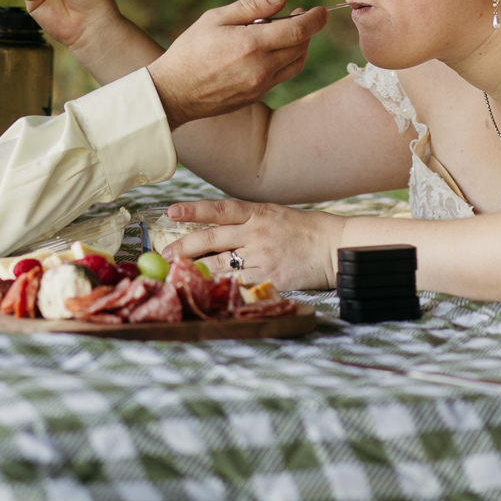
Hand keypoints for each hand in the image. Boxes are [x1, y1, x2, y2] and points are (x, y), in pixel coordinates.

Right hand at [147, 0, 328, 127]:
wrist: (173, 93)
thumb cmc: (190, 51)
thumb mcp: (215, 18)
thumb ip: (251, 5)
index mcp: (252, 44)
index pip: (299, 30)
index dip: (315, 18)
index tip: (321, 10)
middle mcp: (262, 68)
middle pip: (302, 47)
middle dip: (307, 29)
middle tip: (298, 15)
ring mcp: (261, 85)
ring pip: (296, 64)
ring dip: (300, 46)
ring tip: (288, 32)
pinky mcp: (257, 96)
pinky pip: (283, 76)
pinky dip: (287, 61)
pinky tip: (273, 51)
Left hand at [162, 199, 345, 290]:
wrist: (335, 247)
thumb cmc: (306, 231)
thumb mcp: (276, 215)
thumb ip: (248, 220)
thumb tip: (217, 228)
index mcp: (258, 213)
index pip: (220, 209)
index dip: (194, 210)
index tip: (172, 211)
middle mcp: (257, 233)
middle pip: (211, 240)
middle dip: (184, 248)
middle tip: (164, 255)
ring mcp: (263, 257)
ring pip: (221, 265)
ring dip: (198, 271)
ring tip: (180, 275)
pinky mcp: (271, 278)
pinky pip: (240, 285)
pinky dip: (224, 288)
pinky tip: (210, 291)